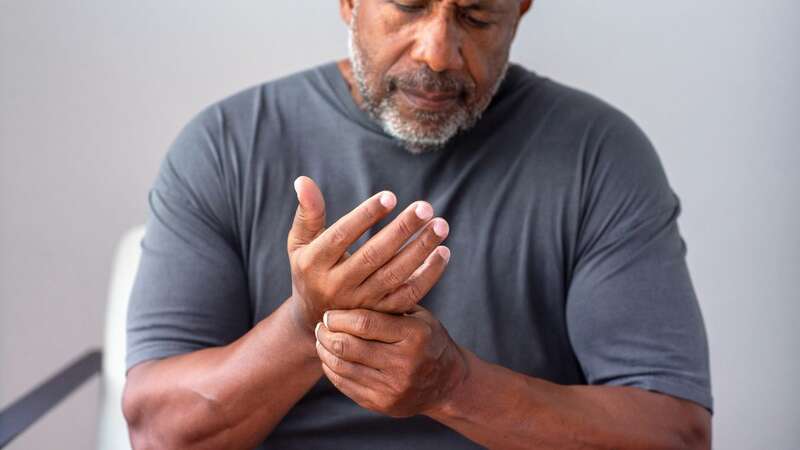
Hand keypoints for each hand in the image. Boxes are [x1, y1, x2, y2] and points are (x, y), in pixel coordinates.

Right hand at [287, 176, 450, 330]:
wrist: (316, 322)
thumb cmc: (310, 270)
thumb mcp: (300, 244)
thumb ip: (307, 213)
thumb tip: (303, 180)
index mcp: (314, 264)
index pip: (341, 236)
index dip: (365, 216)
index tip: (390, 196)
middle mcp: (337, 286)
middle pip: (374, 256)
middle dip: (402, 230)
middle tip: (425, 207)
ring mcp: (361, 304)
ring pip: (395, 275)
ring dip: (420, 249)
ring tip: (441, 225)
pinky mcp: (381, 314)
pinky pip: (409, 295)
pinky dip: (429, 275)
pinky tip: (443, 252)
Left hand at [314, 305, 467, 417]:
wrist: (447, 383)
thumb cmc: (427, 339)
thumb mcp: (419, 316)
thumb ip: (390, 305)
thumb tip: (351, 287)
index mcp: (414, 335)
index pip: (364, 323)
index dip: (339, 318)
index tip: (329, 313)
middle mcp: (405, 363)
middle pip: (349, 346)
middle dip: (327, 334)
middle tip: (321, 326)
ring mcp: (393, 387)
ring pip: (343, 367)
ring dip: (325, 352)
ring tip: (322, 340)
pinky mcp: (383, 404)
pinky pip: (346, 386)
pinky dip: (332, 370)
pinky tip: (330, 359)